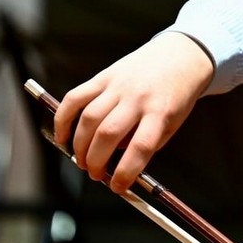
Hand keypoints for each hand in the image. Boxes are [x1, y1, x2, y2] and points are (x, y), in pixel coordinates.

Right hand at [53, 31, 214, 193]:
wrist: (180, 55)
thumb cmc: (176, 95)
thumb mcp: (173, 122)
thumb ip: (148, 143)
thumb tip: (118, 166)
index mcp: (161, 111)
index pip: (141, 147)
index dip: (126, 172)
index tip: (117, 187)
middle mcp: (138, 97)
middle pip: (108, 134)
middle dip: (96, 161)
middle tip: (95, 174)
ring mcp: (118, 85)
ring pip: (89, 118)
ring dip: (79, 145)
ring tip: (82, 160)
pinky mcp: (104, 76)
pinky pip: (76, 97)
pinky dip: (63, 118)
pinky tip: (62, 136)